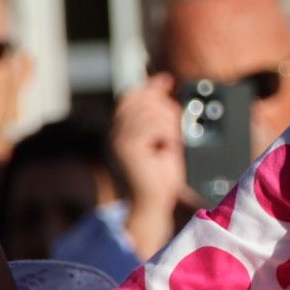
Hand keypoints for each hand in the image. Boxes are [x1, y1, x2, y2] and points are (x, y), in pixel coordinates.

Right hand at [112, 74, 189, 254]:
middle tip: (176, 126)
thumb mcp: (163, 141)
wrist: (151, 208)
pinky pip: (151, 126)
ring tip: (171, 142)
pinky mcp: (127, 148)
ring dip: (167, 123)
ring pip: (148, 112)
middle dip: (163, 107)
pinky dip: (166, 133)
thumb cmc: (159, 179)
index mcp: (119, 131)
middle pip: (139, 100)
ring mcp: (117, 140)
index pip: (130, 96)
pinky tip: (168, 147)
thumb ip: (162, 116)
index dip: (150, 86)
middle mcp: (113, 133)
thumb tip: (165, 84)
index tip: (168, 81)